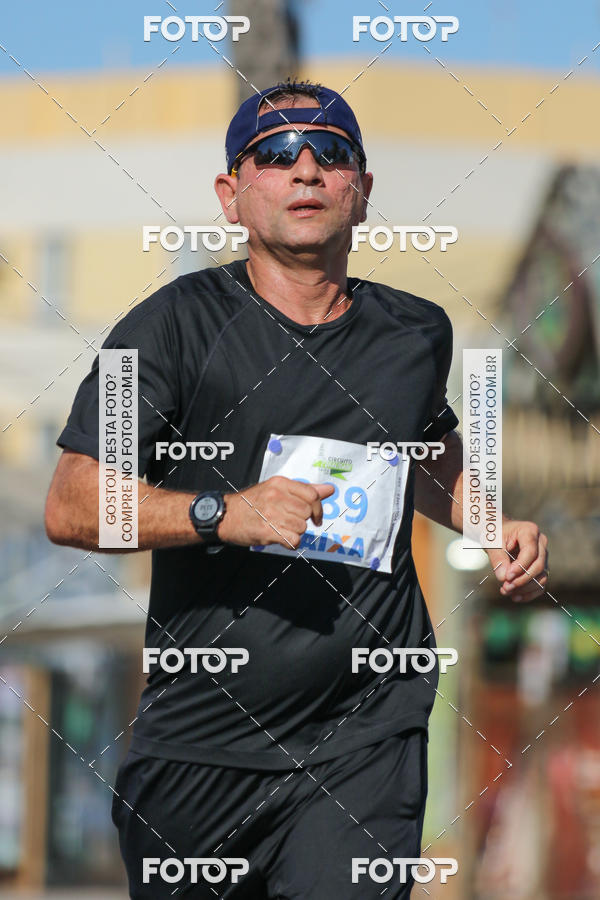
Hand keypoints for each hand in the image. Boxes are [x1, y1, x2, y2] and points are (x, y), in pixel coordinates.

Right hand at [217, 476, 334, 549]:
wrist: (225, 515)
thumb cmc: (252, 503)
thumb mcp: (276, 489)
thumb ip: (304, 490)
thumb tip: (330, 489)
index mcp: (280, 483)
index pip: (312, 495)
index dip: (318, 509)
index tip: (316, 517)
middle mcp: (276, 496)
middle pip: (307, 513)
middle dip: (303, 521)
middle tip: (290, 523)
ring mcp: (270, 513)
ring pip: (301, 527)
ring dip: (295, 532)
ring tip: (281, 529)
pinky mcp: (266, 531)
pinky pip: (293, 540)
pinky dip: (290, 543)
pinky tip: (281, 538)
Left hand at [486, 518, 548, 601]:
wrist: (497, 534)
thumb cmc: (494, 534)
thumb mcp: (492, 543)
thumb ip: (498, 559)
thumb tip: (504, 578)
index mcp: (529, 531)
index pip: (531, 552)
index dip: (520, 567)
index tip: (507, 577)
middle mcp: (541, 543)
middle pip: (538, 565)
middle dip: (522, 580)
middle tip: (505, 587)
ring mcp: (543, 556)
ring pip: (541, 576)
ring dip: (525, 588)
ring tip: (506, 592)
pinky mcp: (540, 568)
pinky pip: (540, 583)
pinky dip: (529, 592)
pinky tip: (515, 597)